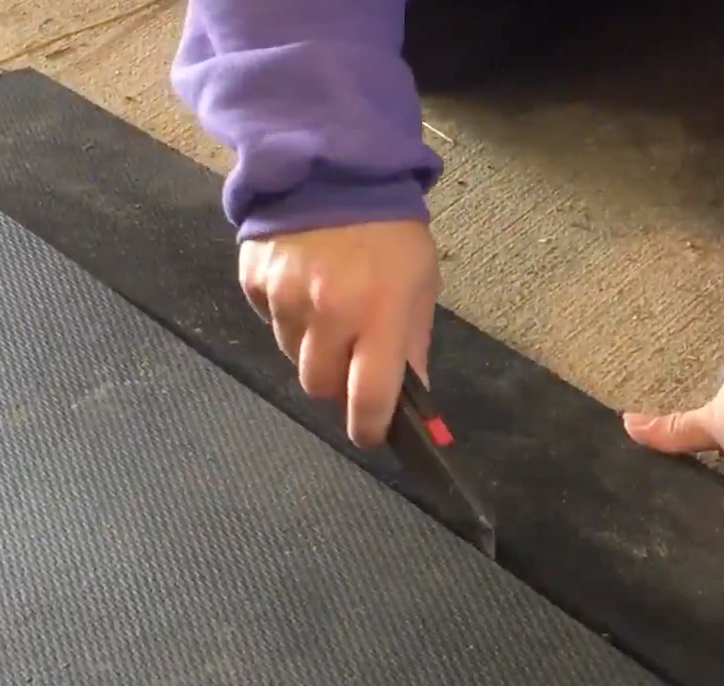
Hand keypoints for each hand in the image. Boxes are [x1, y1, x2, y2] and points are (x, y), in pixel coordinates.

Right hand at [239, 221, 440, 447]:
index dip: (368, 428)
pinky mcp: (254, 281)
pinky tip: (302, 286)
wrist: (331, 163)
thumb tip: (410, 397)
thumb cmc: (390, 229)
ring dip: (310, 348)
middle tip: (350, 361)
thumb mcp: (419, 283)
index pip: (368, 398)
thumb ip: (412, 343)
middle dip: (336, 384)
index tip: (369, 435)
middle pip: (318, 386)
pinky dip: (286, 316)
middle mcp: (328, 314)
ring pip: (290, 356)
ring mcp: (285, 297)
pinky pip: (268, 322)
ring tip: (327, 310)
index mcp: (378, 315)